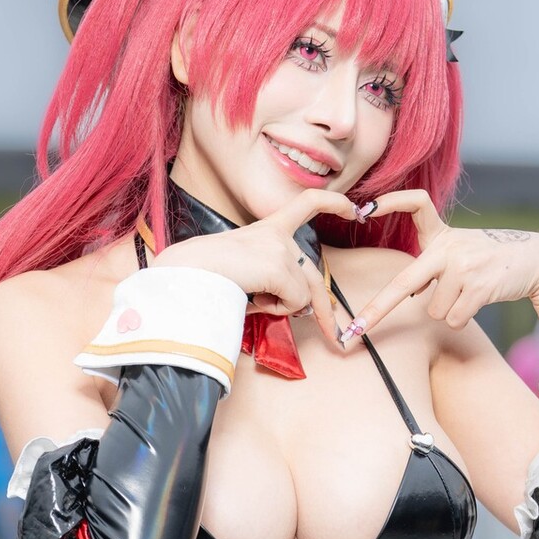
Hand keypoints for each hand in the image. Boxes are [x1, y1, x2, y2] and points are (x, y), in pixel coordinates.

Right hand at [157, 190, 357, 349]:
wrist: (185, 271)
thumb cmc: (205, 276)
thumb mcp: (245, 272)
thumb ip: (273, 281)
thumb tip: (302, 307)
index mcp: (266, 228)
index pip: (307, 203)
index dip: (333, 202)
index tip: (352, 207)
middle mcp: (278, 235)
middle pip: (314, 275)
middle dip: (325, 311)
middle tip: (334, 337)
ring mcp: (280, 250)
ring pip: (303, 294)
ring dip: (281, 308)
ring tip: (252, 300)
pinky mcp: (279, 267)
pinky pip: (294, 302)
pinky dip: (276, 309)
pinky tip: (252, 298)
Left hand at [335, 191, 538, 343]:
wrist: (535, 260)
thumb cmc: (490, 259)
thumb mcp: (460, 251)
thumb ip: (434, 266)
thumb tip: (413, 294)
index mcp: (442, 235)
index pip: (417, 204)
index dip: (392, 202)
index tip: (364, 209)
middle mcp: (450, 247)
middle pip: (404, 283)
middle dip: (376, 310)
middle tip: (355, 330)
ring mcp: (465, 267)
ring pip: (434, 310)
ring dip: (448, 310)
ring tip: (469, 293)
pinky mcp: (479, 288)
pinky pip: (453, 319)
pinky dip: (462, 318)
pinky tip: (478, 301)